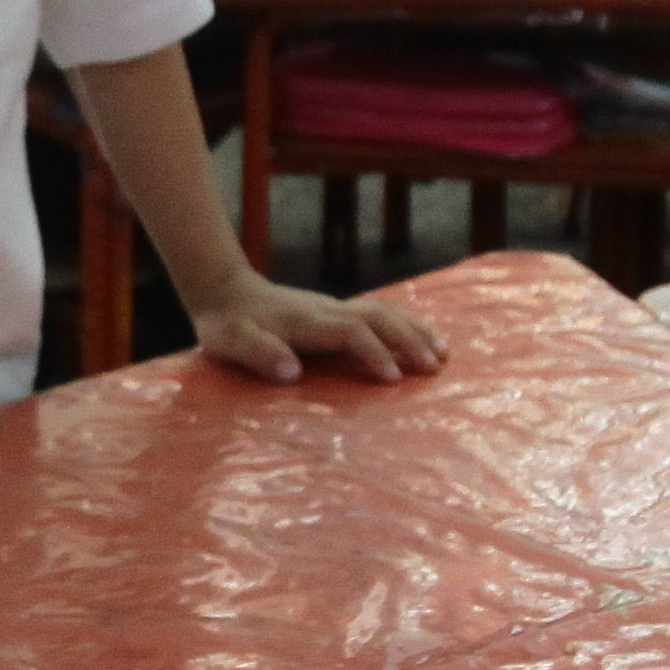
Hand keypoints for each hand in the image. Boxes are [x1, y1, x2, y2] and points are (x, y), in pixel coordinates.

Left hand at [193, 278, 445, 384]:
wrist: (225, 290)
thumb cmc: (227, 324)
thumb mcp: (231, 341)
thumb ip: (259, 354)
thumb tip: (292, 373)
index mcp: (307, 321)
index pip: (351, 332)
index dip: (373, 353)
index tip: (393, 379)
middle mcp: (327, 310)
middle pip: (378, 318)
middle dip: (409, 340)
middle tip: (435, 367)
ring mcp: (335, 307)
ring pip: (384, 312)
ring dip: (415, 331)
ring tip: (444, 353)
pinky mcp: (337, 311)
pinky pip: (379, 314)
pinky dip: (406, 324)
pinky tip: (424, 338)